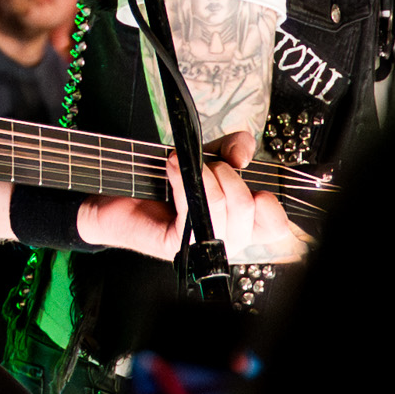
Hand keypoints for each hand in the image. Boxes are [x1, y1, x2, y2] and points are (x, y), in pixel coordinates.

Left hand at [78, 131, 302, 262]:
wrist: (119, 192)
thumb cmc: (165, 179)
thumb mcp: (209, 155)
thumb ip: (234, 148)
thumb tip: (242, 156)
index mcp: (242, 224)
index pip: (276, 224)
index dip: (269, 201)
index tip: (249, 180)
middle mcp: (228, 240)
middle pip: (249, 204)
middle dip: (226, 172)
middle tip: (204, 165)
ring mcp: (204, 246)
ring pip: (224, 204)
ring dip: (204, 172)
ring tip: (183, 163)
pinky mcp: (180, 244)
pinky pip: (196, 206)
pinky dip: (184, 178)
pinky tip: (172, 165)